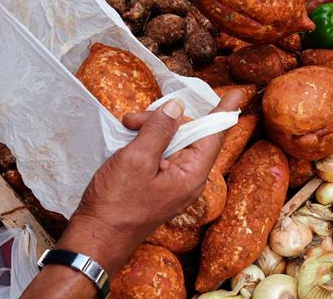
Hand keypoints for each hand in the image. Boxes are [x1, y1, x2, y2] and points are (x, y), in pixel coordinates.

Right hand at [56, 91, 242, 273]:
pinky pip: (161, 155)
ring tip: (127, 126)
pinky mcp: (159, 185)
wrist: (97, 237)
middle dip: (164, 120)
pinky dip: (147, 142)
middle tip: (134, 119)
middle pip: (189, 135)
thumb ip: (159, 130)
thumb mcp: (137, 160)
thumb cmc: (117, 203)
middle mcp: (188, 179)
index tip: (235, 95)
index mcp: (191, 175)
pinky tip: (129, 138)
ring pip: (173, 142)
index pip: (213, 137)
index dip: (223, 113)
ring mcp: (174, 183)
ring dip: (151, 130)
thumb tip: (176, 107)